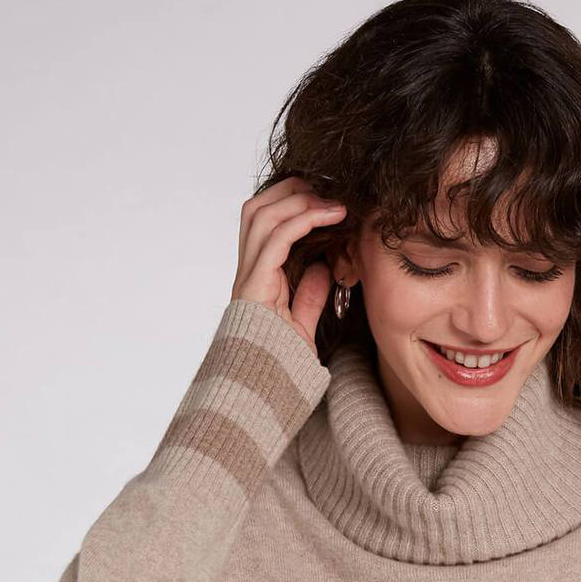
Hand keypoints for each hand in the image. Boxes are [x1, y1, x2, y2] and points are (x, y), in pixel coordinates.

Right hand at [230, 176, 348, 348]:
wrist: (267, 392)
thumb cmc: (281, 365)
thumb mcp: (301, 324)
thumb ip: (309, 296)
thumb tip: (322, 269)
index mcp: (256, 278)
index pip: (263, 224)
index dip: (289, 202)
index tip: (324, 199)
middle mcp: (247, 272)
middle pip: (255, 208)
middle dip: (290, 190)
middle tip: (327, 189)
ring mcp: (247, 278)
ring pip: (261, 215)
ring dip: (299, 200)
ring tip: (333, 201)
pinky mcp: (253, 286)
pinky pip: (275, 239)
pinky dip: (302, 220)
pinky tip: (328, 215)